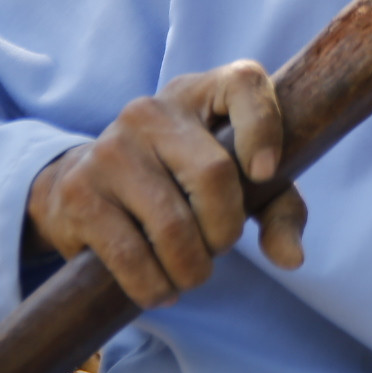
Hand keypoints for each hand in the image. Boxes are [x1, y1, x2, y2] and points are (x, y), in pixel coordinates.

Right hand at [24, 59, 307, 308]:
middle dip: (225, 231)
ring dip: (192, 267)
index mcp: (201, 92)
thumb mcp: (239, 186)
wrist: (82, 186)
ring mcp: (111, 147)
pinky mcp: (80, 192)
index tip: (266, 173)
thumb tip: (292, 258)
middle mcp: (152, 110)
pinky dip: (154, 285)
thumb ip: (278, 210)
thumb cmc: (181, 183)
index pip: (244, 83)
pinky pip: (131, 254)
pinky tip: (160, 289)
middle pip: (214, 174)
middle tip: (217, 248)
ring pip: (173, 224)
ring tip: (190, 273)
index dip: (263, 127)